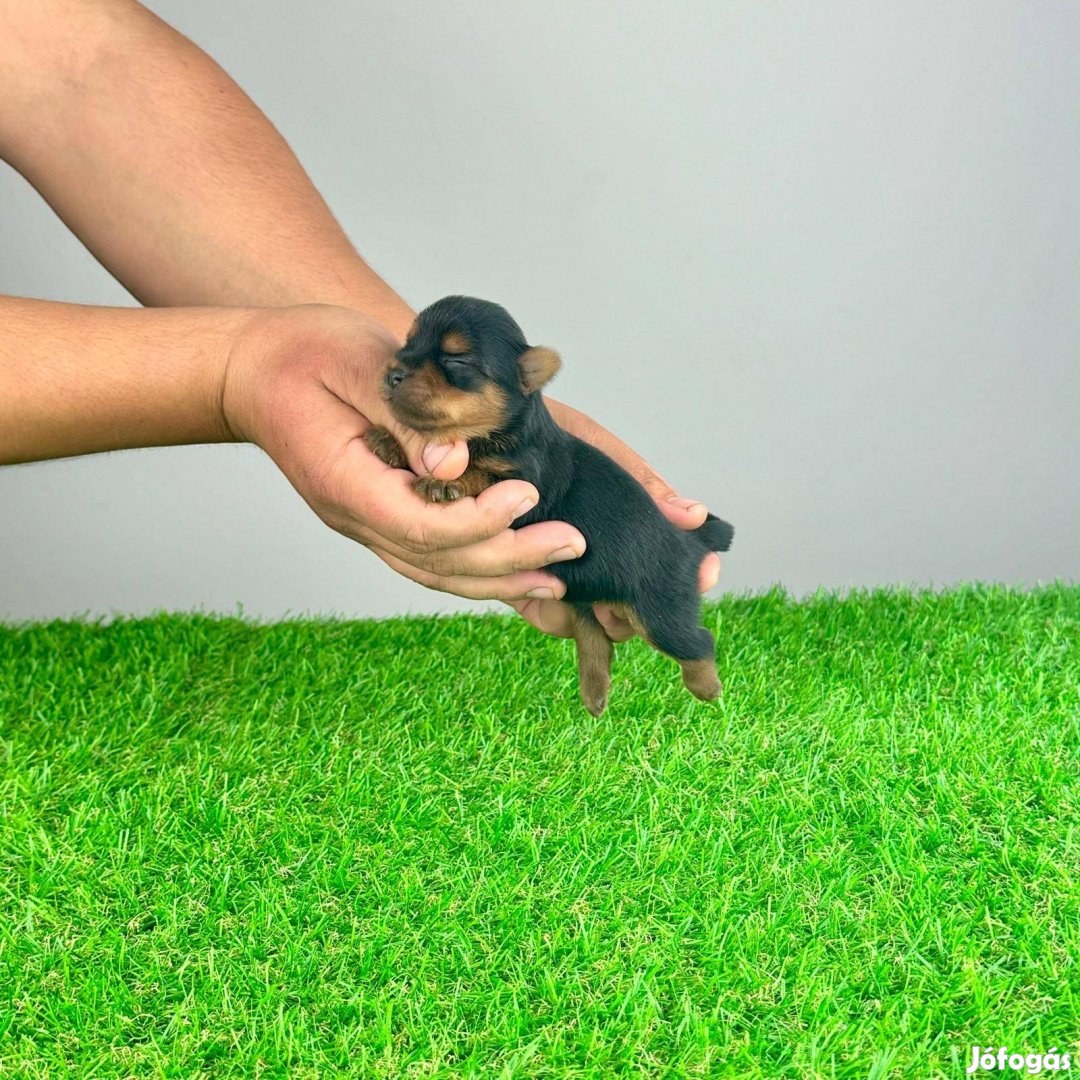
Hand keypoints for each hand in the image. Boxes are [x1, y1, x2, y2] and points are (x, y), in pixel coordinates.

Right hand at [222, 305, 585, 600]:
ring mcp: (365, 522)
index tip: (527, 495)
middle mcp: (354, 517)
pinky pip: (430, 558)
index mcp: (344, 484)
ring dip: (499, 578)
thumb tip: (456, 463)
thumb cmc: (301, 354)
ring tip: (556, 577)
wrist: (252, 370)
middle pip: (437, 562)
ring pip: (435, 572)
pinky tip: (516, 569)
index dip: (478, 521)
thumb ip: (407, 415)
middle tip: (571, 542)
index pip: (418, 526)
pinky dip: (475, 567)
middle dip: (510, 558)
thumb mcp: (357, 364)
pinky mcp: (380, 515)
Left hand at [506, 399, 721, 641]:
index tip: (706, 572)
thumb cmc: (538, 432)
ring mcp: (554, 571)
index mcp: (618, 527)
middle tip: (646, 604)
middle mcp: (589, 556)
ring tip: (611, 611)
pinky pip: (545, 614)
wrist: (477, 424)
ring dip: (607, 623)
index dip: (687, 577)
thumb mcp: (595, 449)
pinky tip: (563, 597)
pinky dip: (556, 614)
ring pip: (593, 620)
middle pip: (630, 604)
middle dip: (643, 613)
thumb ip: (640, 485)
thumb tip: (696, 516)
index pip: (660, 563)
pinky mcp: (513, 581)